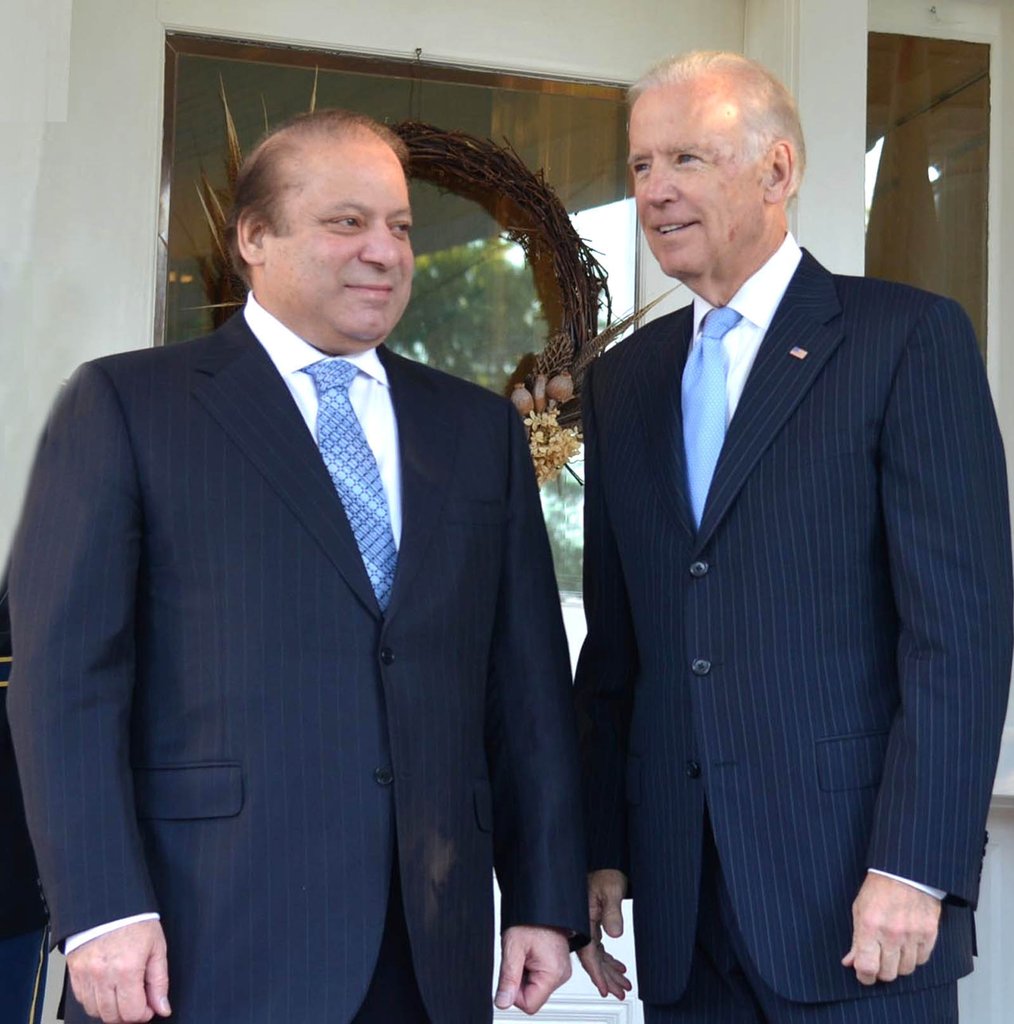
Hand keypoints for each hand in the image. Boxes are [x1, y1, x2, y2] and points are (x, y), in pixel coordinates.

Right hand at [67, 920, 170, 1022]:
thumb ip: (159, 981)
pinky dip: (96, 1001)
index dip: (144, 1014)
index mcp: (127, 969)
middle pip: (113, 1017)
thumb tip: (162, 1008)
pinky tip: (108, 988)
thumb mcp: (157, 947)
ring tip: (123, 993)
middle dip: (128, 1014)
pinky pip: (83, 1001)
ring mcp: (86, 976)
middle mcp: (103, 975)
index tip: (149, 1006)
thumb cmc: (135, 921)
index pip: (133, 1012)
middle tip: (137, 1001)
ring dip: (111, 1009)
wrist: (109, 904)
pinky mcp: (74, 974)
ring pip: (96, 1012)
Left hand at [495, 925, 571, 1014]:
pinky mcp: (558, 965)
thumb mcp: (513, 948)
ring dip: (524, 973)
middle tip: (519, 957)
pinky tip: (529, 952)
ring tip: (524, 952)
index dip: (514, 991)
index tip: (512, 971)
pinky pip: (540, 977)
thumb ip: (508, 978)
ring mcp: (561, 970)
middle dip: (520, 980)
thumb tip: (502, 1002)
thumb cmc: (530, 919)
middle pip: (533, 996)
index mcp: (553, 974)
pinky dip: (530, 967)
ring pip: (535, 987)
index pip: (529, 1005)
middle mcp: (561, 975)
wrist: (542, 901)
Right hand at [577, 869, 631, 998]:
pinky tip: (618, 967)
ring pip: (597, 955)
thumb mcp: (611, 891)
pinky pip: (600, 948)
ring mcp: (587, 926)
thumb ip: (612, 912)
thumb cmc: (606, 874)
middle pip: (593, 958)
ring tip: (623, 985)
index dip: (596, 972)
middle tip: (619, 992)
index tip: (604, 988)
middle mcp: (583, 926)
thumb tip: (615, 932)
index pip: (588, 953)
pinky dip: (609, 960)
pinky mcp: (594, 924)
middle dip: (606, 978)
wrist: (606, 865)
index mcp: (583, 919)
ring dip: (609, 971)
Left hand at [842, 872, 940, 984]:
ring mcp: (912, 935)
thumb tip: (850, 962)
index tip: (864, 974)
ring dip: (898, 965)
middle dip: (881, 971)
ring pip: (906, 970)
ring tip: (892, 951)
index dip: (864, 976)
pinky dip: (914, 958)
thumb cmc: (879, 887)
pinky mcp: (929, 934)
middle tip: (878, 962)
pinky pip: (922, 960)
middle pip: (888, 974)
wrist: (905, 871)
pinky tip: (907, 946)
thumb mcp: (859, 909)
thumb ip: (855, 939)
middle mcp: (891, 933)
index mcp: (869, 926)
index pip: (867, 966)